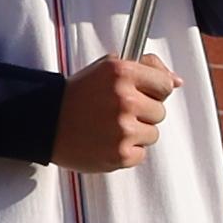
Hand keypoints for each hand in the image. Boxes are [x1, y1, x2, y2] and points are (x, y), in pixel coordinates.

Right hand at [50, 50, 176, 174]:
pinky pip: (140, 154)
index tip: (139, 94)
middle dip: (142, 113)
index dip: (153, 90)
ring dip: (135, 133)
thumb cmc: (78, 95)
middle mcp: (124, 99)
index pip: (165, 85)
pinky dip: (126, 151)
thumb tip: (177, 81)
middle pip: (160, 112)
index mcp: (122, 73)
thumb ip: (146, 67)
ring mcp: (123, 129)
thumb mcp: (109, 68)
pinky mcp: (120, 154)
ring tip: (109, 127)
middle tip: (115, 112)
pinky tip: (106, 141)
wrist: (45, 122)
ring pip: (152, 134)